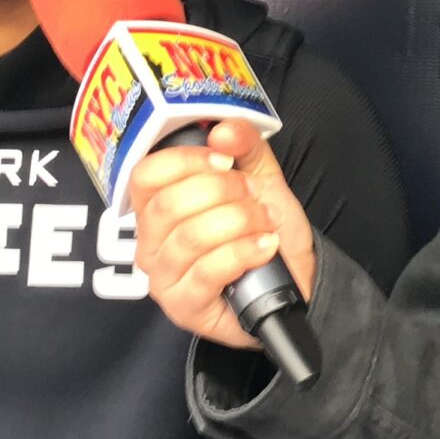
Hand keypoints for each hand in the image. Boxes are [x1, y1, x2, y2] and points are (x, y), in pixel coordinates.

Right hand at [128, 120, 316, 348]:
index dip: (185, 162)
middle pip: (168, 205)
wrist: (293, 280)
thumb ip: (244, 146)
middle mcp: (149, 244)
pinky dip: (243, 252)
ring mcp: (163, 279)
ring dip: (238, 222)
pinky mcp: (184, 307)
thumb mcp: (259, 178)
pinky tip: (265, 246)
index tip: (225, 161)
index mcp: (156, 208)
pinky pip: (207, 272)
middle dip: (222, 192)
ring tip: (265, 222)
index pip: (145, 176)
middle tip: (254, 196)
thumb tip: (223, 131)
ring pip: (190, 238)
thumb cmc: (264, 230)